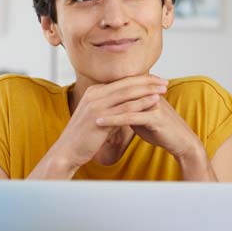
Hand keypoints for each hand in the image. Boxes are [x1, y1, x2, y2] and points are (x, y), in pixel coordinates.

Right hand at [50, 74, 168, 171]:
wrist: (67, 151)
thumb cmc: (83, 137)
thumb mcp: (96, 116)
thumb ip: (109, 107)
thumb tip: (125, 105)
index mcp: (94, 91)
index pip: (121, 81)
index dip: (140, 79)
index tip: (156, 80)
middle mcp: (94, 94)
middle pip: (126, 83)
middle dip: (147, 81)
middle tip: (164, 81)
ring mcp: (96, 105)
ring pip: (128, 93)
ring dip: (148, 90)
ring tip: (164, 89)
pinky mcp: (100, 117)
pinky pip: (125, 108)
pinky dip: (142, 103)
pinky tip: (154, 102)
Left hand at [95, 95, 205, 163]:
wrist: (181, 142)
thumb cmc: (162, 130)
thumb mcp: (142, 118)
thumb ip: (130, 110)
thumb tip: (115, 108)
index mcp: (147, 92)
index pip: (122, 87)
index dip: (105, 92)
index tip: (87, 97)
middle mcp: (150, 94)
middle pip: (121, 91)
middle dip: (101, 97)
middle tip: (82, 102)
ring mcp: (153, 104)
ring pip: (123, 103)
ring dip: (104, 107)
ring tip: (86, 112)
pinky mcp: (155, 117)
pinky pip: (129, 117)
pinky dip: (113, 119)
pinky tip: (100, 122)